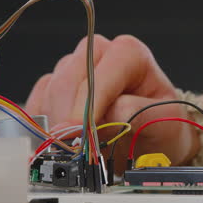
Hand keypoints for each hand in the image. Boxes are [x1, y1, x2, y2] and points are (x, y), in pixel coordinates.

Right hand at [26, 35, 197, 161]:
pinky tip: (58, 141)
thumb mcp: (165, 122)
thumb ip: (140, 114)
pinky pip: (37, 102)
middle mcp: (98, 53)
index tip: (78, 132)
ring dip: (58, 124)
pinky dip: (43, 125)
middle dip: (69, 119)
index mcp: (128, 53)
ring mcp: (73, 67)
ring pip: (51, 92)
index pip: (99, 76)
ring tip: (77, 147)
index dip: (87, 106)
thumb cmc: (159, 124)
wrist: (151, 136)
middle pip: (68, 82)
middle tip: (75, 149)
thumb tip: (113, 112)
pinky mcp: (54, 85)